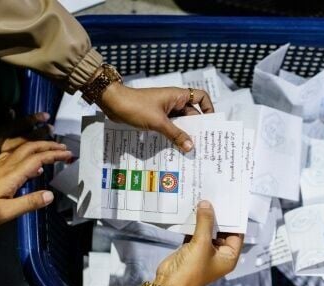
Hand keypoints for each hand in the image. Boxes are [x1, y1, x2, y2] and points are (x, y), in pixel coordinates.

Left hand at [0, 141, 70, 229]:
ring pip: (21, 148)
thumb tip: (51, 195)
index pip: (37, 159)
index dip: (54, 155)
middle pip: (30, 147)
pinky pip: (13, 154)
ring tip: (52, 148)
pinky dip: (27, 152)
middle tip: (65, 148)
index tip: (69, 155)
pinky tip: (32, 164)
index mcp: (11, 174)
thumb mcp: (5, 213)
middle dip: (49, 145)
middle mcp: (6, 165)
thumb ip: (29, 203)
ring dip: (39, 145)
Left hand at [98, 83, 213, 151]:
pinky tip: (175, 148)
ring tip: (190, 150)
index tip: (211, 123)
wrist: (113, 103)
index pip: (201, 97)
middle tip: (203, 144)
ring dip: (183, 134)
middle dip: (196, 128)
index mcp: (178, 96)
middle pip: (191, 114)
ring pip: (179, 123)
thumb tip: (191, 146)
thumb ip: (175, 134)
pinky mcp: (156, 117)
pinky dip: (172, 136)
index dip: (208, 108)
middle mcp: (173, 102)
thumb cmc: (137, 107)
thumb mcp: (158, 122)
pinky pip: (169, 127)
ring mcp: (164, 110)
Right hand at [154, 200, 243, 285]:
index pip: (236, 234)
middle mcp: (219, 254)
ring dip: (205, 219)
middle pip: (222, 231)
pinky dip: (194, 224)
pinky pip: (196, 233)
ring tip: (203, 199)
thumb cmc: (192, 267)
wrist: (169, 284)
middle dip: (218, 216)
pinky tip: (192, 210)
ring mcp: (205, 252)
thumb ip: (205, 222)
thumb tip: (206, 203)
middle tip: (216, 196)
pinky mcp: (191, 249)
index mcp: (228, 256)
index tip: (230, 202)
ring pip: (208, 231)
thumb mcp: (201, 243)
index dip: (234, 219)